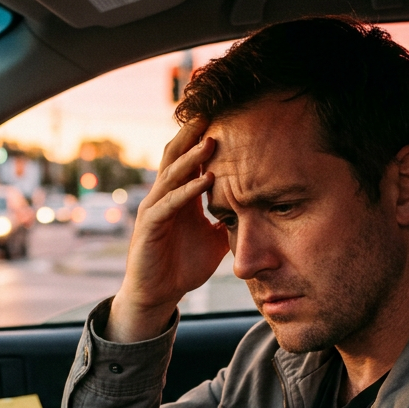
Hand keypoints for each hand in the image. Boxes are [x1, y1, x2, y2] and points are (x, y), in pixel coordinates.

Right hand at [106, 119, 229, 342]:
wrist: (158, 295)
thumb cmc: (183, 266)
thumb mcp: (215, 240)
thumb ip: (230, 221)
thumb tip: (258, 209)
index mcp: (179, 196)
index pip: (189, 159)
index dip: (202, 138)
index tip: (223, 118)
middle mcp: (164, 196)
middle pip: (175, 156)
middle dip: (192, 135)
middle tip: (212, 113)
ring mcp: (154, 209)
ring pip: (172, 174)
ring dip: (192, 157)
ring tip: (211, 140)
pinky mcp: (150, 227)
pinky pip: (169, 203)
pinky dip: (188, 191)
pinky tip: (206, 180)